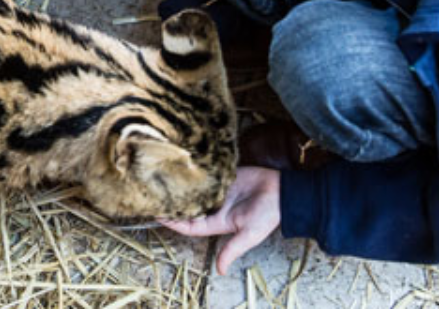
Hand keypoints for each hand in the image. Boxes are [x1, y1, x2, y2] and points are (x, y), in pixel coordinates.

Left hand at [159, 167, 280, 274]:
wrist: (283, 191)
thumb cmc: (268, 214)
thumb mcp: (249, 234)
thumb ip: (233, 250)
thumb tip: (220, 271)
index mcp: (218, 222)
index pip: (190, 225)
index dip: (174, 221)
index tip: (157, 215)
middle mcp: (215, 207)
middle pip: (188, 206)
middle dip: (172, 203)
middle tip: (154, 195)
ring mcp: (218, 191)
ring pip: (194, 190)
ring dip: (181, 187)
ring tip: (162, 180)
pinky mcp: (224, 176)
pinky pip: (205, 175)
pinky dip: (195, 173)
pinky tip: (181, 167)